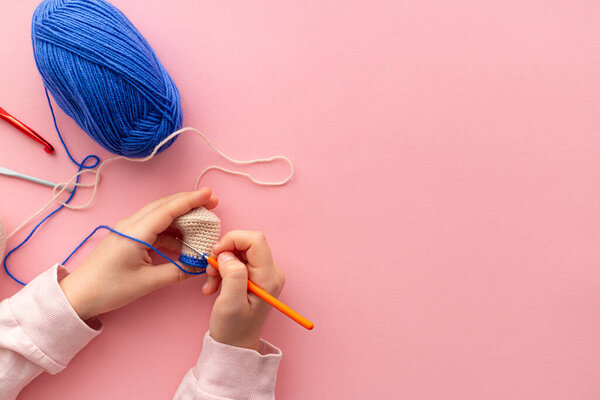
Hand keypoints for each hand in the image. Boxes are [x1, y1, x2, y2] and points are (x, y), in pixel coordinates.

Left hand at [59, 188, 217, 320]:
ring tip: (201, 221)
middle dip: (189, 202)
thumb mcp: (147, 282)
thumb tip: (199, 266)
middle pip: (164, 205)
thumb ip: (177, 271)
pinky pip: (154, 227)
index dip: (190, 200)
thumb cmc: (109, 288)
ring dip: (181, 216)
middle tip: (212, 202)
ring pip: (159, 214)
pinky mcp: (129, 238)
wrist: (79, 295)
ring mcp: (129, 230)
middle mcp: (131, 225)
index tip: (209, 194)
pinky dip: (171, 230)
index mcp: (135, 232)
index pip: (168, 209)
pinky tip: (184, 240)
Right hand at [203, 230, 285, 349]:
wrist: (235, 345)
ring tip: (211, 284)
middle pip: (246, 243)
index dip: (233, 240)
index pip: (255, 240)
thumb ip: (232, 274)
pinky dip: (222, 269)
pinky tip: (214, 286)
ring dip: (221, 263)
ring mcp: (263, 273)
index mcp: (269, 277)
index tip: (216, 254)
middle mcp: (271, 272)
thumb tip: (227, 254)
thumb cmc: (233, 329)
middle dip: (224, 253)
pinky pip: (237, 261)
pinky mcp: (254, 276)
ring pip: (239, 251)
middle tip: (210, 271)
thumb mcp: (230, 303)